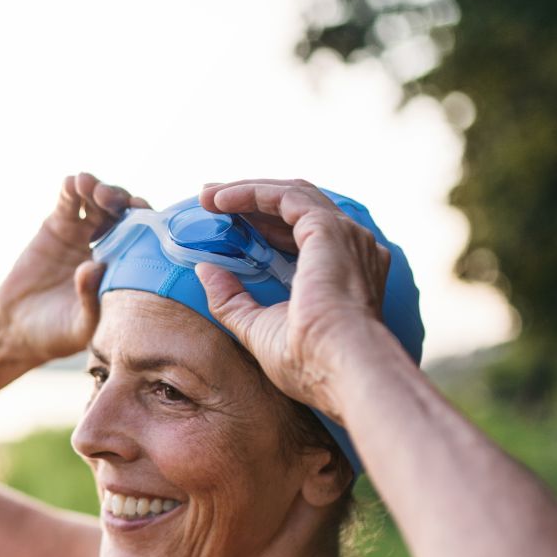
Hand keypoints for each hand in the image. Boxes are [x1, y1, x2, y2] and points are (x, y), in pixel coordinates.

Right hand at [0, 172, 148, 363]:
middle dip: (121, 201)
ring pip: (98, 201)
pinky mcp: (58, 225)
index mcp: (124, 268)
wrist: (18, 328)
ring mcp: (83, 233)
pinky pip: (69, 201)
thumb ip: (90, 300)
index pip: (144, 239)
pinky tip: (73, 182)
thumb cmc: (57, 333)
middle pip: (123, 213)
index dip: (146, 222)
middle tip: (111, 199)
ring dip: (98, 189)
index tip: (142, 213)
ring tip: (90, 186)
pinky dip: (72, 188)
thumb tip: (94, 267)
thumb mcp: (80, 326)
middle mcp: (109, 245)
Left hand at [194, 180, 392, 423]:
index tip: (226, 222)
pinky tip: (219, 200)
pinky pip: (284, 197)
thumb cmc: (308, 360)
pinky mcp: (327, 229)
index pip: (300, 233)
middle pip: (296, 207)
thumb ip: (233, 299)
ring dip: (246, 191)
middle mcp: (350, 247)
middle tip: (210, 199)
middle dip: (251, 200)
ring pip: (291, 195)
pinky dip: (250, 193)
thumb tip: (206, 270)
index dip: (262, 223)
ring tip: (208, 196)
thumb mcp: (259, 327)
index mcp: (341, 271)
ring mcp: (343, 235)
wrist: (338, 365)